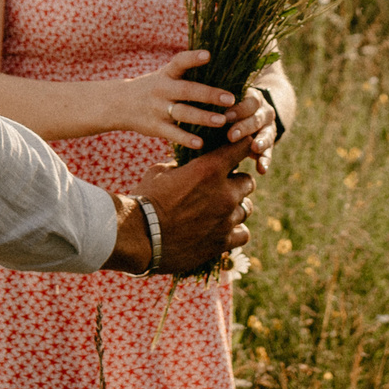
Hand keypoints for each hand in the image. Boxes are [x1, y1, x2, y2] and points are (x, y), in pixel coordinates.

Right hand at [105, 139, 258, 274]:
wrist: (139, 236)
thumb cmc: (146, 199)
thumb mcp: (161, 172)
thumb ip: (182, 166)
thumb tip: (187, 165)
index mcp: (210, 169)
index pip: (241, 148)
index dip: (241, 147)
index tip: (238, 149)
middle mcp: (224, 193)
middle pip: (248, 182)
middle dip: (236, 182)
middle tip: (221, 188)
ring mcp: (226, 219)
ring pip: (246, 208)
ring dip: (235, 207)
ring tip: (219, 211)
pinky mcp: (222, 242)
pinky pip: (243, 234)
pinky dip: (235, 231)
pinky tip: (222, 230)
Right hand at [114, 49, 236, 149]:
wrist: (119, 104)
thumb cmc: (152, 88)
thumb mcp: (164, 75)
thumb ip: (185, 70)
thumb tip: (217, 59)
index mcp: (166, 74)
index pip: (179, 62)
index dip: (193, 58)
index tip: (208, 54)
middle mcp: (162, 89)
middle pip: (187, 90)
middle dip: (209, 94)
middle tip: (231, 99)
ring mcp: (158, 109)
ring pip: (183, 113)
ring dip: (203, 117)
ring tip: (222, 121)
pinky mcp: (155, 127)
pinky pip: (172, 133)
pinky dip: (186, 138)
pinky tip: (201, 143)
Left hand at [225, 90, 280, 167]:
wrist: (254, 114)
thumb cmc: (232, 108)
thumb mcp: (230, 103)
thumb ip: (221, 106)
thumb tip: (202, 112)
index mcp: (254, 99)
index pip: (249, 101)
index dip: (239, 110)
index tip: (226, 116)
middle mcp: (265, 113)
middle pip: (256, 119)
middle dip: (244, 127)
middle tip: (231, 136)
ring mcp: (269, 128)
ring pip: (266, 135)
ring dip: (260, 142)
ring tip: (254, 148)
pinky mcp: (269, 144)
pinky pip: (268, 153)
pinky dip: (265, 161)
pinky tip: (261, 169)